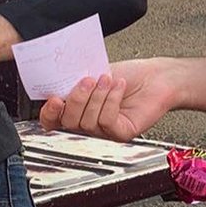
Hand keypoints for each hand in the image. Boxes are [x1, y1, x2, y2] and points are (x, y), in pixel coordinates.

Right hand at [39, 58, 175, 140]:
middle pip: (68, 122)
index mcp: (78, 109)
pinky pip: (107, 122)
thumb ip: (72, 81)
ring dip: (98, 96)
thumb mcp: (93, 73)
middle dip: (77, 98)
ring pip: (87, 122)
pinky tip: (119, 87)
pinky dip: (112, 101)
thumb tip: (55, 81)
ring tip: (108, 80)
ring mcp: (104, 131)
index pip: (53, 120)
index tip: (55, 99)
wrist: (156, 77)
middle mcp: (89, 123)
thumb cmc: (128, 75)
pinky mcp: (121, 133)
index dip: (49, 113)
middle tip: (88, 80)